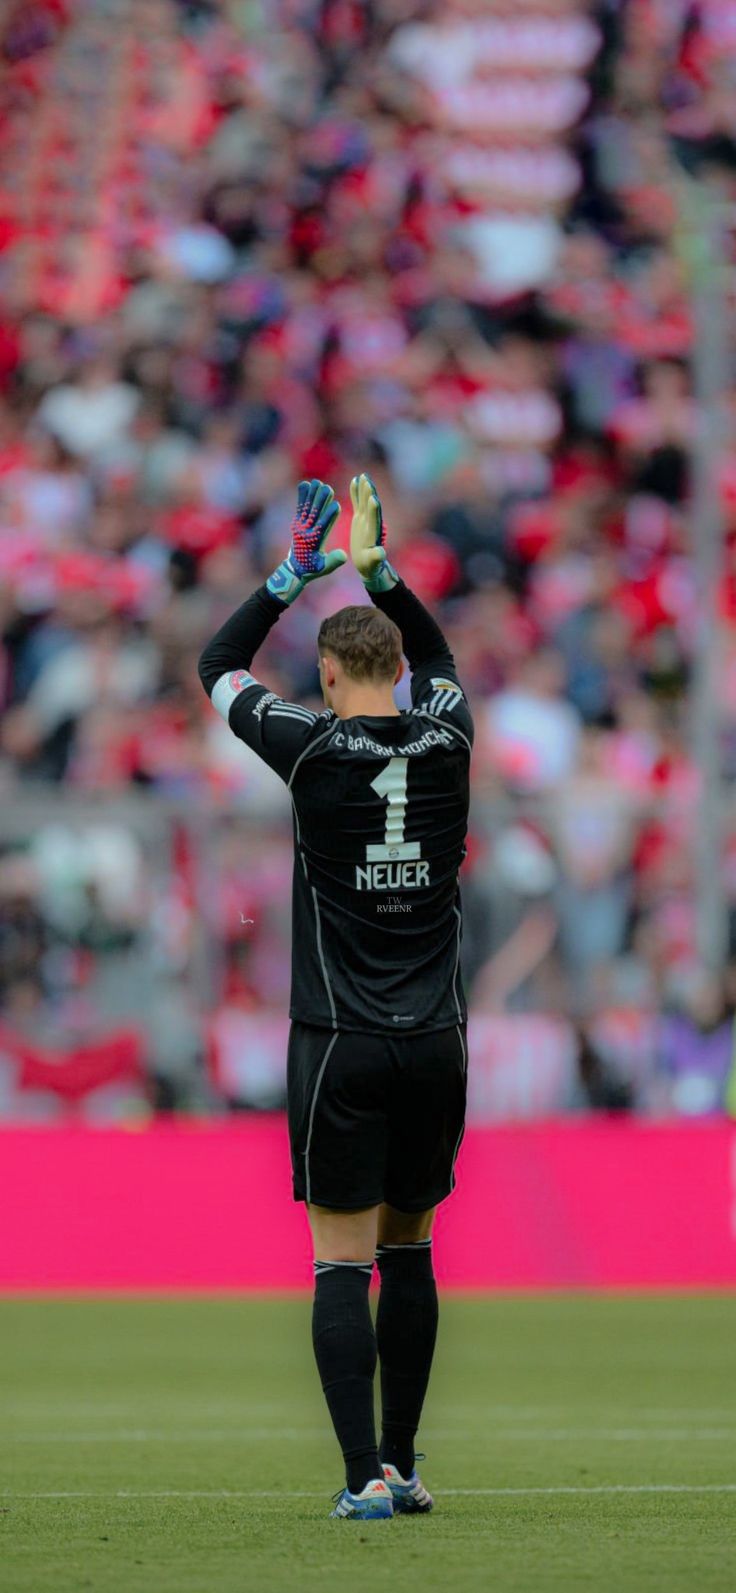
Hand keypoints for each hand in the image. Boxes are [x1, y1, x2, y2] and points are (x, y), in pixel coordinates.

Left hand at [267, 479, 345, 604]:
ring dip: (312, 494)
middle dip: (320, 501)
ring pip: (307, 508)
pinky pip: (299, 508)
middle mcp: (306, 532)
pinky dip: (302, 496)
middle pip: (314, 514)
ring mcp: (300, 527)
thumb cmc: (313, 569)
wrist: (295, 569)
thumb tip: (344, 555)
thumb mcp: (325, 568)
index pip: (323, 527)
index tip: (336, 505)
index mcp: (314, 542)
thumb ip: (334, 561)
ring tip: (317, 482)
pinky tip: (305, 484)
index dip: (329, 516)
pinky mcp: (297, 523)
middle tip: (327, 488)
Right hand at [349, 473, 396, 592]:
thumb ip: (376, 557)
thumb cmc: (370, 565)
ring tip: (363, 476)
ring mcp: (366, 519)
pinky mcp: (360, 518)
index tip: (373, 498)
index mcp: (373, 533)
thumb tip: (381, 554)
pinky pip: (358, 502)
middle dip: (369, 494)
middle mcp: (371, 523)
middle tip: (368, 481)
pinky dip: (356, 492)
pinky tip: (355, 480)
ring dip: (364, 489)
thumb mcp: (372, 562)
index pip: (374, 520)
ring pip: (365, 501)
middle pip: (371, 506)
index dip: (374, 509)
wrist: (368, 563)